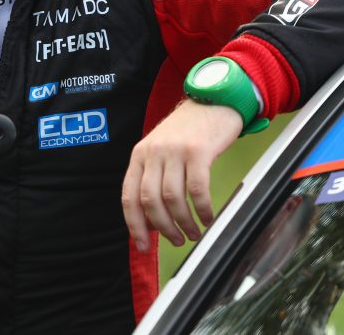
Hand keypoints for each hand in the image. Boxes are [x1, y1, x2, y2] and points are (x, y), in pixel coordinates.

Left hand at [121, 99, 242, 251]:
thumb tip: (152, 219)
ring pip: (172, 198)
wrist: (213, 99)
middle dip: (163, 227)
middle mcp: (153, 152)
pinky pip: (197, 189)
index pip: (129, 196)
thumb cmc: (189, 130)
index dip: (134, 225)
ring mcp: (175, 151)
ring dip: (184, 222)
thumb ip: (153, 176)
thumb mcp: (161, 148)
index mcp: (139, 154)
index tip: (142, 245)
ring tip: (194, 232)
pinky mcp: (198, 151)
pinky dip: (202, 209)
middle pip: (150, 200)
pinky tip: (208, 217)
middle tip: (176, 240)